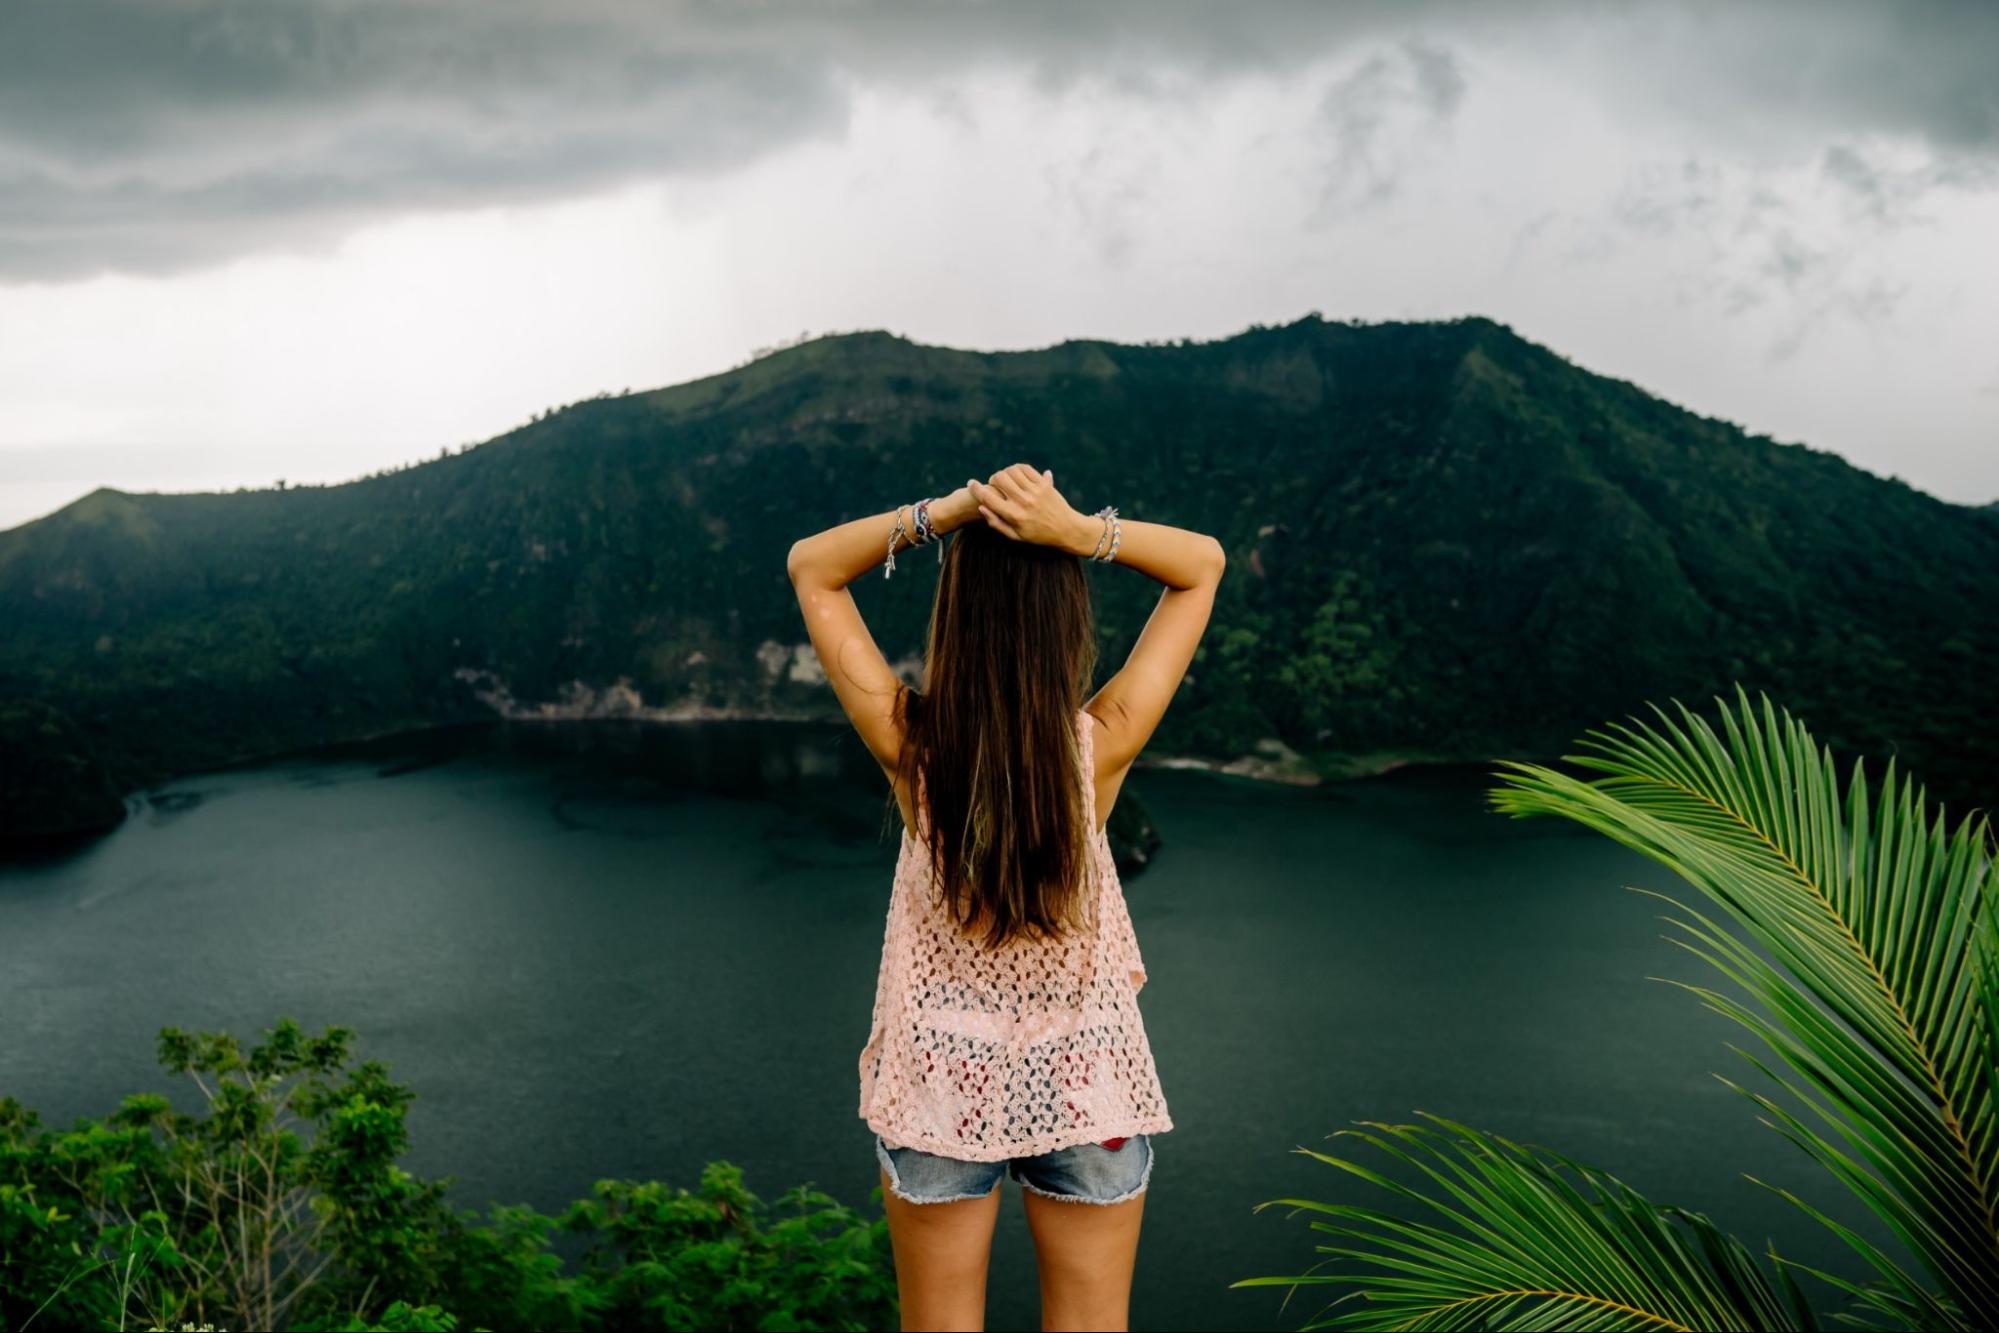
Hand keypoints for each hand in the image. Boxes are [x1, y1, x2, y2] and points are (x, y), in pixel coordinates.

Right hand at [968, 463, 1086, 549]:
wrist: (1067, 529)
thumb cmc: (1038, 535)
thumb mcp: (1015, 536)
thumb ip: (996, 523)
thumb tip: (981, 507)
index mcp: (1014, 516)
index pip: (988, 498)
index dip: (976, 489)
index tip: (971, 483)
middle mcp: (1023, 502)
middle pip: (999, 479)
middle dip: (993, 478)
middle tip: (994, 483)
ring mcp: (1035, 491)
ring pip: (1012, 471)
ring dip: (1005, 472)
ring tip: (1006, 479)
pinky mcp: (1044, 484)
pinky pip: (1026, 469)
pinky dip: (1018, 469)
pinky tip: (1017, 474)